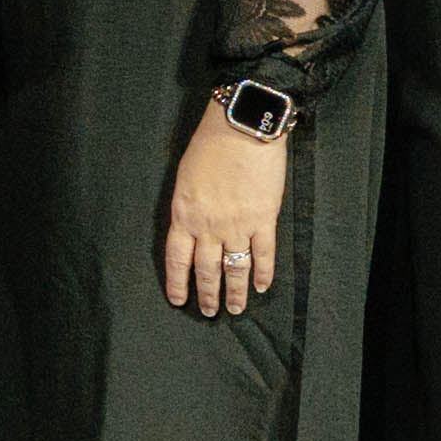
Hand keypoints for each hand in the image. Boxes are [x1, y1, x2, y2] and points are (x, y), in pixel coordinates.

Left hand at [164, 105, 288, 315]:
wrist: (242, 128)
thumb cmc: (210, 144)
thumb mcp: (185, 177)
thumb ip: (187, 206)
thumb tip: (190, 225)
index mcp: (184, 215)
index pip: (177, 259)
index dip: (178, 283)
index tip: (179, 300)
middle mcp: (209, 227)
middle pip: (207, 270)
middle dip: (208, 295)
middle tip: (210, 312)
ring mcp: (237, 225)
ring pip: (235, 269)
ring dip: (235, 293)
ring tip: (236, 309)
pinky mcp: (264, 219)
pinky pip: (263, 254)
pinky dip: (264, 273)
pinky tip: (263, 286)